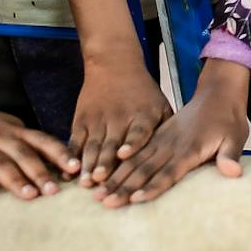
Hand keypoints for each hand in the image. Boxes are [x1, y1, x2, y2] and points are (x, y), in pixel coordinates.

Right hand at [0, 99, 76, 199]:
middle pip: (22, 154)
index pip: (41, 141)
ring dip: (15, 179)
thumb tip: (57, 165)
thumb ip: (26, 143)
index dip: (59, 154)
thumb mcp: (6, 127)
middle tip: (55, 191)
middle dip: (40, 172)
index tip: (76, 168)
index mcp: (13, 130)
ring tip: (30, 195)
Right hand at [68, 59, 172, 186]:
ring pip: (92, 145)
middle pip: (111, 144)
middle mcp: (119, 118)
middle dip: (105, 165)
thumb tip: (180, 157)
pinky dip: (72, 157)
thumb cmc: (143, 93)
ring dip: (88, 165)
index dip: (131, 143)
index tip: (123, 155)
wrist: (114, 65)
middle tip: (100, 185)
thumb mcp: (160, 105)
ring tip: (86, 183)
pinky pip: (75, 142)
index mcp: (143, 116)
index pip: (138, 131)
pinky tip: (70, 173)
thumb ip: (166, 130)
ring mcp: (98, 120)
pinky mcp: (82, 121)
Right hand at [96, 63, 248, 207]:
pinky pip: (134, 152)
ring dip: (116, 178)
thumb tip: (234, 173)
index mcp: (190, 147)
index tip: (136, 199)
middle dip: (124, 187)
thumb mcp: (236, 136)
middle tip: (105, 203)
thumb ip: (230, 155)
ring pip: (134, 162)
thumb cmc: (228, 119)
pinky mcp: (156, 136)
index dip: (154, 186)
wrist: (218, 92)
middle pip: (145, 169)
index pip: (170, 172)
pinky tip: (104, 175)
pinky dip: (118, 164)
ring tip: (97, 194)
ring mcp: (161, 139)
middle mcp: (171, 145)